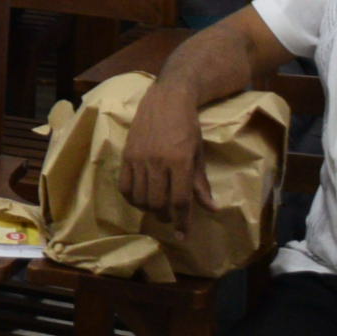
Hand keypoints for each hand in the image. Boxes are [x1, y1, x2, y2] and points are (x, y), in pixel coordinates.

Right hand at [117, 78, 211, 219]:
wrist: (166, 100)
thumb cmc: (187, 127)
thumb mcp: (198, 154)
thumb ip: (201, 183)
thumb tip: (212, 209)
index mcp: (180, 162)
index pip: (180, 201)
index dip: (182, 222)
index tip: (183, 236)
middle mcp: (158, 162)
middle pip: (158, 203)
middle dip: (165, 216)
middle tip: (170, 217)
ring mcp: (139, 159)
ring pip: (140, 197)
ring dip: (149, 209)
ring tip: (156, 208)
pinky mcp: (126, 155)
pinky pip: (124, 186)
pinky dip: (132, 198)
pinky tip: (139, 199)